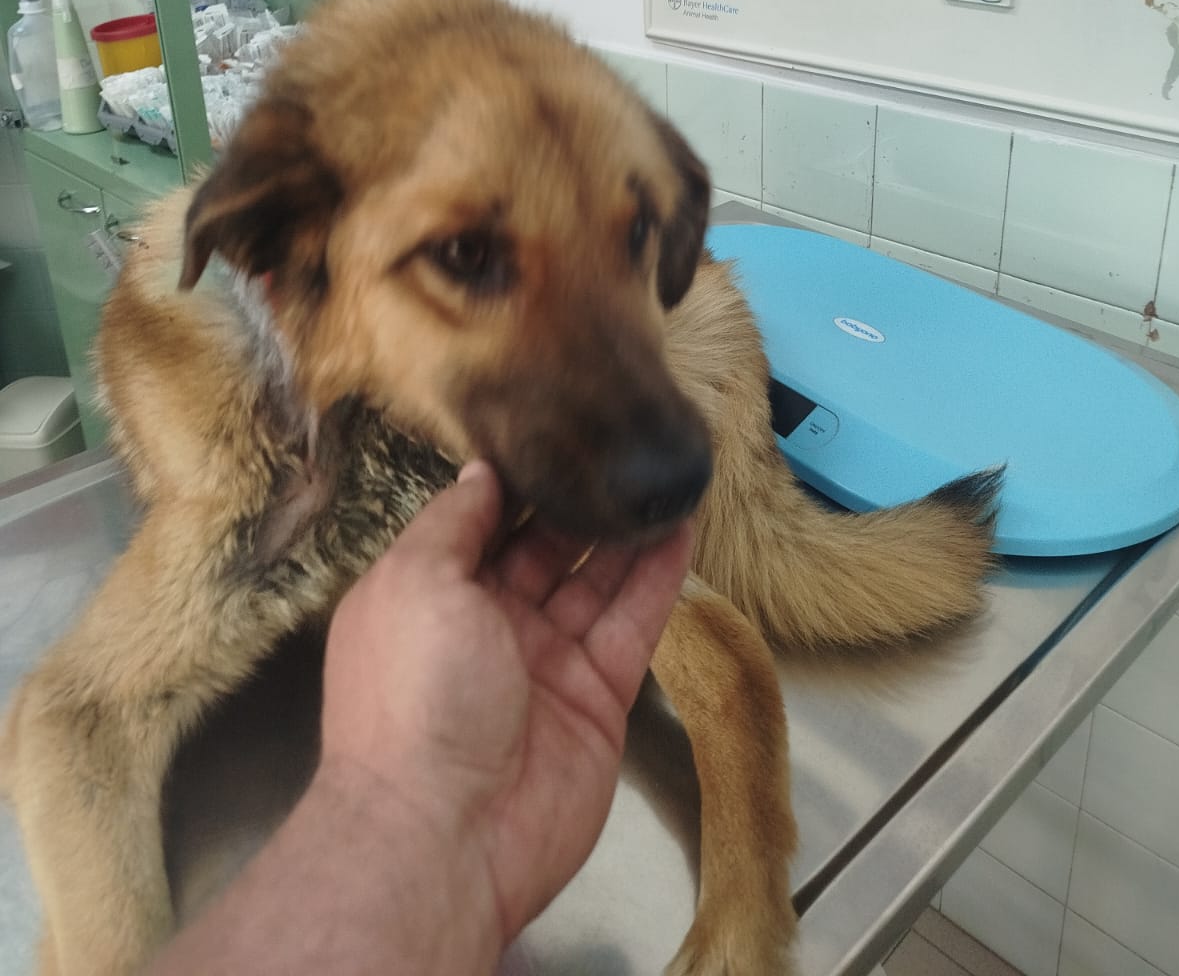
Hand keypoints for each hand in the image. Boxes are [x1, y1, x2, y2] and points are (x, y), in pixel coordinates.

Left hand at [320, 459, 693, 951]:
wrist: (443, 835)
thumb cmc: (411, 699)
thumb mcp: (415, 582)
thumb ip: (454, 522)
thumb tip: (480, 471)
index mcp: (430, 596)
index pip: (478, 524)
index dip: (513, 481)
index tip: (553, 432)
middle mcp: (487, 626)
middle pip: (541, 549)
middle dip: (576, 503)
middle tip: (618, 449)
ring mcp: (545, 663)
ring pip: (594, 582)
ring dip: (625, 533)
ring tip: (658, 480)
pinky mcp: (597, 697)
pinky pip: (631, 626)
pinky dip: (656, 579)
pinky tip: (678, 532)